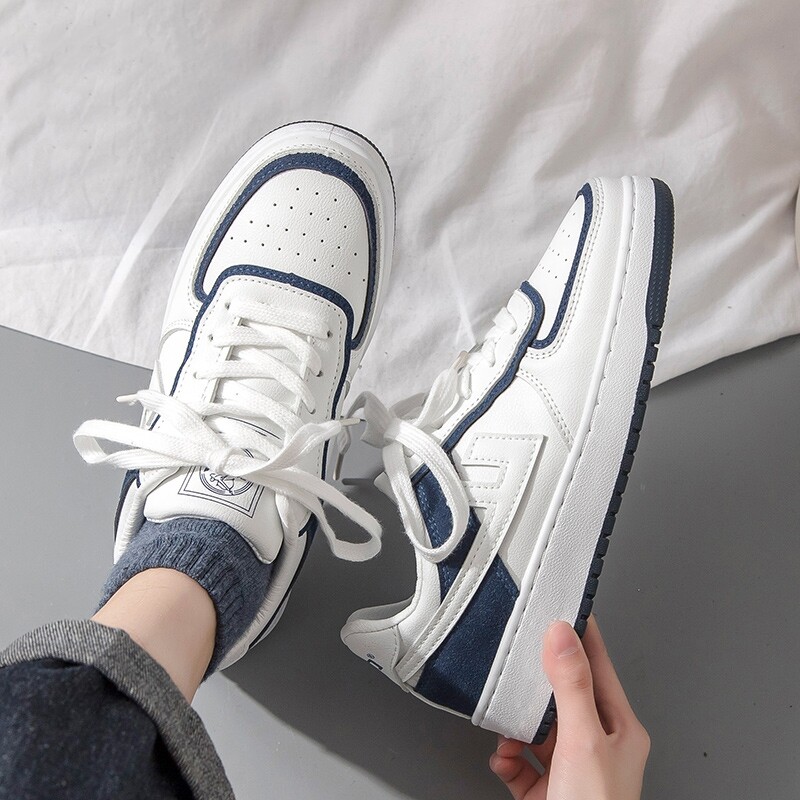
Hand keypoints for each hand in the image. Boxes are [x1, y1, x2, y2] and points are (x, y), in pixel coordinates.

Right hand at [489, 615, 649, 799]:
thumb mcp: (582, 742)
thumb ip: (570, 686)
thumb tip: (561, 634)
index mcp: (620, 727)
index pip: (599, 664)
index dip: (580, 633)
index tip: (562, 603)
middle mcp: (598, 744)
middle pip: (563, 694)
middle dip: (537, 681)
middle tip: (518, 659)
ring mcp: (571, 768)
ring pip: (539, 726)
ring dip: (517, 724)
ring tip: (506, 720)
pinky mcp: (547, 789)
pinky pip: (522, 760)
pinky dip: (507, 756)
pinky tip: (504, 758)